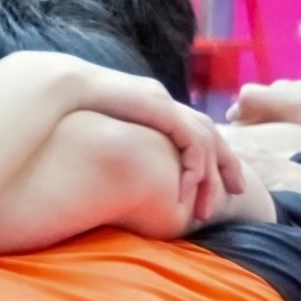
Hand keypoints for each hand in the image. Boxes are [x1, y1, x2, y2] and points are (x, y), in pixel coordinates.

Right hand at [56, 61, 240, 225]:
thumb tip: (106, 169)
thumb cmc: (67, 113)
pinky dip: (194, 170)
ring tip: (207, 210)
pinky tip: (186, 193)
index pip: (192, 129)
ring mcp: (166, 104)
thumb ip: (114, 143)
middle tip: (239, 191)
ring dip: (212, 177)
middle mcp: (165, 101)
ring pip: (207, 142)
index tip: (212, 181)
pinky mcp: (164, 112)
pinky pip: (193, 144)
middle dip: (227, 164)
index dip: (207, 154)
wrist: (62, 89)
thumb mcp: (97, 130)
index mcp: (152, 104)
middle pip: (210, 133)